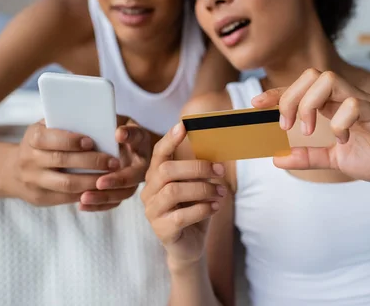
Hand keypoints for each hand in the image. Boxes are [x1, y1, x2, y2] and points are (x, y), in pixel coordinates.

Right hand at [2, 120, 120, 208]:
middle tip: (114, 162)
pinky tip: (102, 188)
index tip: (91, 141)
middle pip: (62, 161)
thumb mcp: (45, 129)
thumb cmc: (41, 143)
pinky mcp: (40, 198)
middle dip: (91, 161)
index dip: (71, 140)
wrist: (12, 171)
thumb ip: (64, 124)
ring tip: (112, 177)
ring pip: (67, 184)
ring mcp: (33, 181)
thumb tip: (95, 120)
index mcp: (32, 138)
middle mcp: (29, 160)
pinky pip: (66, 198)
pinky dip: (86, 193)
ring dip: (92, 181)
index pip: (49, 138)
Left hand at [81, 117, 151, 210]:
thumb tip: (116, 132)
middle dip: (117, 180)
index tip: (117, 134)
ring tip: (84, 198)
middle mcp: (141, 162)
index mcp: (140, 141)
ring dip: (104, 197)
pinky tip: (81, 205)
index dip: (130, 136)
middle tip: (99, 182)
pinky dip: (98, 205)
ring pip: (123, 193)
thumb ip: (113, 123)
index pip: (139, 138)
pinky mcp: (121, 191)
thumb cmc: (112, 128)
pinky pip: (112, 202)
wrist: (117, 142)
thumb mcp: (114, 120)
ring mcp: (132, 179)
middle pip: (134, 175)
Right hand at [141, 123, 226, 269]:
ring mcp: (152, 211)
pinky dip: (202, 209)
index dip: (170, 140)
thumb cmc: (193, 210)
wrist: (190, 244)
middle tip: (219, 169)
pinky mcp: (161, 229)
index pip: (159, 153)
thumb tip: (217, 154)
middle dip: (197, 167)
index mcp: (157, 176)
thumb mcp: (198, 186)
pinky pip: (181, 215)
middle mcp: (149, 191)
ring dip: (203, 189)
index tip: (183, 126)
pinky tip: (215, 207)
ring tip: (220, 192)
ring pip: (173, 191)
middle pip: (166, 170)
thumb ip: (201, 171)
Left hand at [252, 69, 369, 188]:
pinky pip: (355, 104)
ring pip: (330, 80)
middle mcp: (347, 98)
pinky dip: (340, 121)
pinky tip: (342, 139)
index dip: (277, 92)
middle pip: (312, 75)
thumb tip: (276, 159)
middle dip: (290, 97)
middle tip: (286, 127)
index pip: (301, 88)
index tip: (255, 103)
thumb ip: (308, 157)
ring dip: (310, 105)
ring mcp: (364, 103)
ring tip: (308, 130)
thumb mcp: (334, 160)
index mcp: (334, 106)